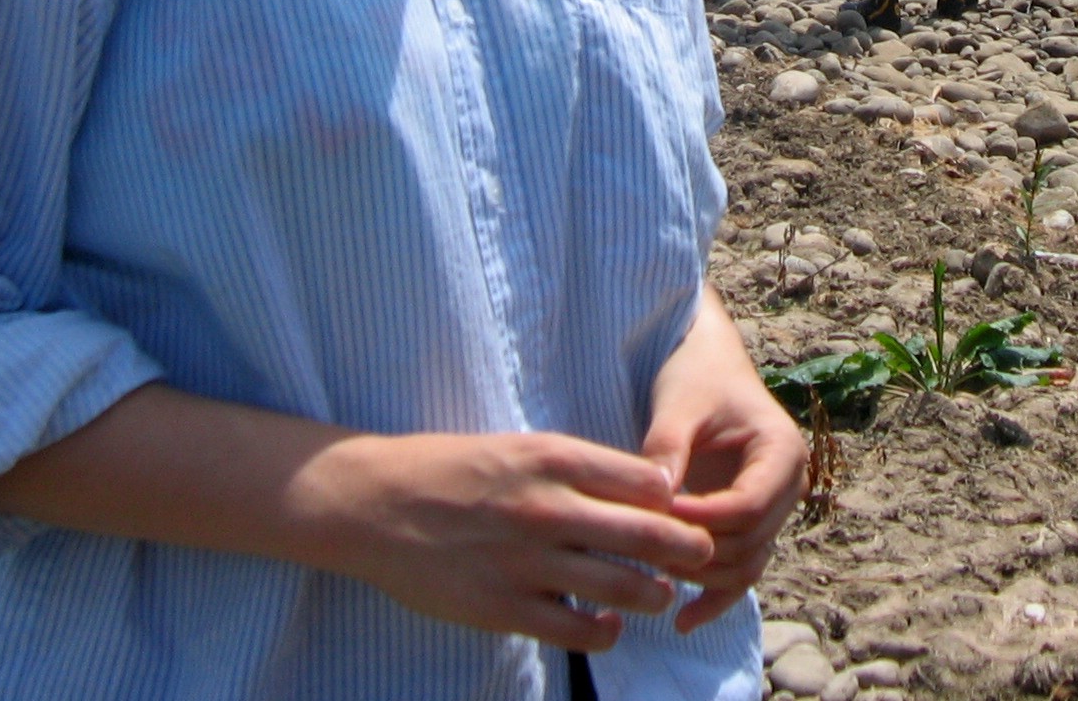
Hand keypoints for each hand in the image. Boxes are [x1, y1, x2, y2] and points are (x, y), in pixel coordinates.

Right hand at [298, 429, 716, 651]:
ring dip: (653, 593)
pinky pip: (576, 629)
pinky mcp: (503, 606)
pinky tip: (610, 625)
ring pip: (622, 586)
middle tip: (701, 556)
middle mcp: (548, 507)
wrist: (376, 503)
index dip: (676, 501)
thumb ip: (578, 467)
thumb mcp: (520, 445)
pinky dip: (606, 631)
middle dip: (687, 549)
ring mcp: (527, 561)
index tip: (685, 511)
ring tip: (661, 594)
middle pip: (649, 533)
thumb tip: (645, 490)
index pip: (646, 481)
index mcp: (554, 458)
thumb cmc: (452, 468)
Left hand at [641, 293, 808, 630]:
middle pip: (748, 543)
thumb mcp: (679, 402)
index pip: (746, 507)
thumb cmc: (694, 376)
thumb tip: (655, 499)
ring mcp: (772, 511)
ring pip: (745, 565)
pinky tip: (681, 622)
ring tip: (650, 570)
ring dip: (700, 576)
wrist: (704, 367)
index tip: (654, 514)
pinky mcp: (750, 527)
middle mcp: (788, 486)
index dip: (699, 519)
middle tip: (641, 545)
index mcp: (782, 451)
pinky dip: (715, 598)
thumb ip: (667, 446)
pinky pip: (740, 572)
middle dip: (696, 551)